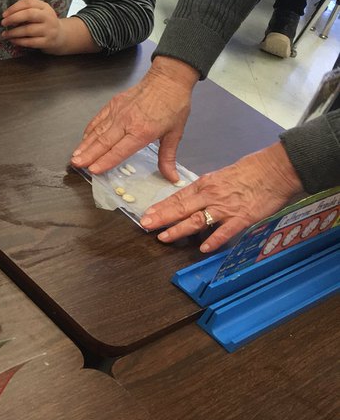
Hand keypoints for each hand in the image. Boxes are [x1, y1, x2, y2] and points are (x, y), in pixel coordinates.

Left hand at [1, 0, 63, 51]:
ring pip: (28, 30)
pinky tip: (13, 40)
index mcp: (44, 7)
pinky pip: (30, 42)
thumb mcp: (40, 12)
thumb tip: (8, 15)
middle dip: (13, 18)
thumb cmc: (45, 22)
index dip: (14, 7)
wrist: (61, 35)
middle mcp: (48, 17)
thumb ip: (27, 10)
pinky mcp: (47, 42)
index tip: (4, 14)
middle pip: (29, 14)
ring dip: (14, 32)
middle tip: (3, 23)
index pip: (28, 2)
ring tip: (5, 34)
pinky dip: (19, 41)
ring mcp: (49, 30)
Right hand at [71, 58, 198, 179]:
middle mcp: (126, 122)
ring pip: (98, 131)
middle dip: (88, 155)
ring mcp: (118, 112)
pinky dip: (89, 130)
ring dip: (85, 144)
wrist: (168, 79)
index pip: (120, 150)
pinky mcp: (113, 103)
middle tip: (75, 165)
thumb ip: (168, 157)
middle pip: (103, 142)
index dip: (105, 161)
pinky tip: (83, 139)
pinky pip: (98, 119)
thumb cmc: (174, 105)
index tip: (93, 170)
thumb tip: (172, 178)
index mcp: (142, 131)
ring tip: (75, 156)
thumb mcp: (175, 133)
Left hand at [141, 142, 303, 252]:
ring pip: (197, 220)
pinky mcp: (242, 218)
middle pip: (181, 208)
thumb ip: (208, 190)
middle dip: (162, 218)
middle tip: (145, 225)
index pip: (178, 197)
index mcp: (205, 184)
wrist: (274, 170)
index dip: (161, 207)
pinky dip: (214, 240)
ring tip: (164, 238)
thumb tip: (195, 200)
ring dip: (179, 230)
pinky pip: (225, 231)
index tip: (147, 214)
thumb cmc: (250, 171)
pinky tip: (203, 249)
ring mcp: (225, 208)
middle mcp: (210, 196)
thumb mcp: (221, 176)